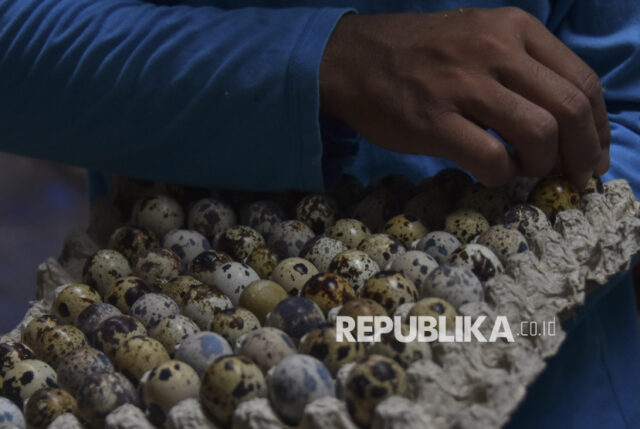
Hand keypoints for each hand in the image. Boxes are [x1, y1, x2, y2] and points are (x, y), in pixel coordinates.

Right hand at [320, 8, 609, 186]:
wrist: (353, 60)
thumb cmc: (419, 54)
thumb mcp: (479, 37)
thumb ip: (521, 67)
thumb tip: (561, 118)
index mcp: (514, 29)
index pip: (582, 81)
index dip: (598, 126)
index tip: (592, 153)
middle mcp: (496, 51)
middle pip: (570, 110)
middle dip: (582, 154)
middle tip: (573, 177)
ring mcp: (464, 86)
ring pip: (539, 134)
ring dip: (542, 165)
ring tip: (525, 170)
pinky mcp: (434, 122)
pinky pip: (492, 158)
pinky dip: (501, 175)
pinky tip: (491, 173)